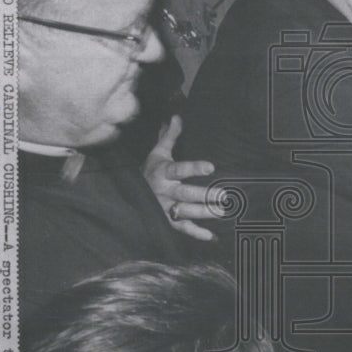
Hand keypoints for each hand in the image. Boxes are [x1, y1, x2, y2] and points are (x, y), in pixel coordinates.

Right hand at [142, 115, 223, 240]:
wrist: (128, 193)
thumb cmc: (149, 170)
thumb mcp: (158, 152)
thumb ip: (170, 135)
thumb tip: (177, 116)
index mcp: (163, 172)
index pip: (180, 169)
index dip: (195, 168)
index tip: (211, 167)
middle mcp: (163, 191)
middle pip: (185, 194)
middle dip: (204, 195)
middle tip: (223, 196)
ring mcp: (164, 208)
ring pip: (185, 212)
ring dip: (203, 213)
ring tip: (222, 212)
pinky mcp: (166, 221)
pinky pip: (181, 228)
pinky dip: (195, 234)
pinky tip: (211, 236)